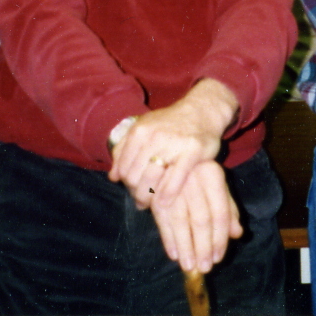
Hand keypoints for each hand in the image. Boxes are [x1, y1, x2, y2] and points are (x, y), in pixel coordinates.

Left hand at [108, 78, 237, 209]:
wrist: (202, 110)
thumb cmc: (169, 123)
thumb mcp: (144, 129)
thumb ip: (124, 150)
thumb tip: (113, 177)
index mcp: (139, 131)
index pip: (123, 168)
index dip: (126, 184)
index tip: (133, 191)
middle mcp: (154, 136)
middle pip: (135, 177)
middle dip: (137, 193)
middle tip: (142, 201)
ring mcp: (174, 144)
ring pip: (152, 181)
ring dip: (149, 198)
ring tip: (152, 205)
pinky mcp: (193, 151)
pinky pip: (175, 181)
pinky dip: (167, 196)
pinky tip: (165, 204)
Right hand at [150, 160, 242, 272]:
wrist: (165, 152)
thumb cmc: (196, 173)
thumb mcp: (216, 185)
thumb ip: (228, 208)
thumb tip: (238, 234)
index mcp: (212, 175)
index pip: (220, 212)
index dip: (220, 238)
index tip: (218, 258)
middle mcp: (194, 177)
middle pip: (201, 218)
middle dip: (203, 246)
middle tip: (204, 268)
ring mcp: (173, 183)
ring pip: (181, 220)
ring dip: (185, 246)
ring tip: (189, 266)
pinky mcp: (155, 190)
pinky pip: (161, 217)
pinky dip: (167, 237)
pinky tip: (173, 254)